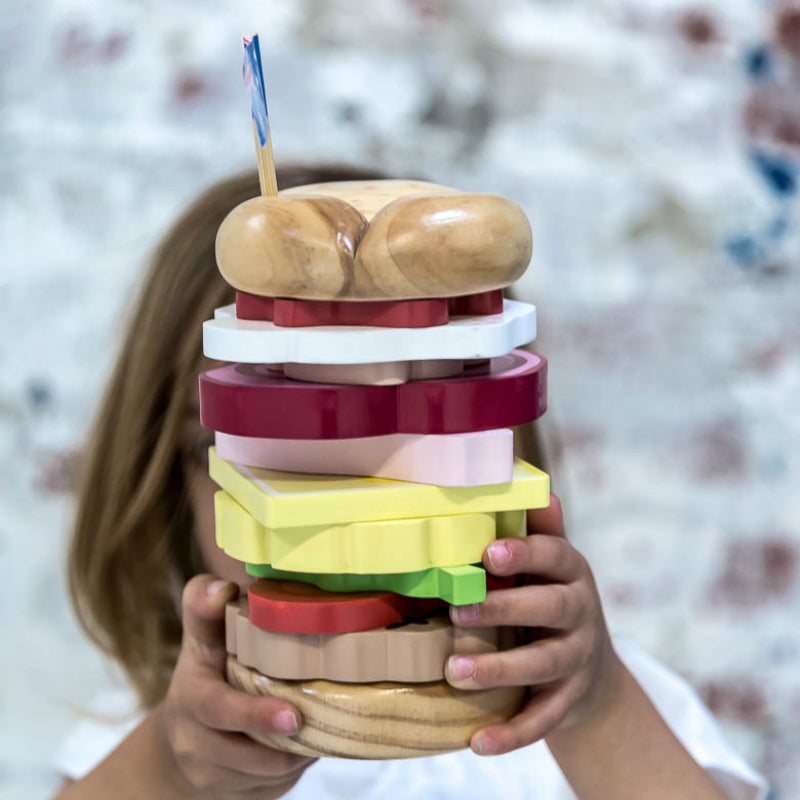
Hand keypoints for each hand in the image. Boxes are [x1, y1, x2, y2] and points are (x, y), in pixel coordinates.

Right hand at [158, 574, 315, 797]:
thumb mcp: (200, 641)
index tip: (292, 715)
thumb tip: (221, 587)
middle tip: (318, 725)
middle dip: (287, 745)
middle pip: (250, 754)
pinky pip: (274, 789)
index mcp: (191, 699)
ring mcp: (215, 779)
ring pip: (268, 776)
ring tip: (319, 725)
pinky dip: (295, 769)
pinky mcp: (238, 799)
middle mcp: (196, 745)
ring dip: (298, 754)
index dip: (255, 714)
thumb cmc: (203, 675)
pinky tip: (305, 744)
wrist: (179, 744)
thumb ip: (205, 608)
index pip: (218, 710)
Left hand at [445, 494, 623, 755]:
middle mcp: (580, 613)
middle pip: (548, 609)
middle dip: (504, 610)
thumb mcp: (552, 564)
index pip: (554, 556)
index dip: (525, 553)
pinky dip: (512, 734)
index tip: (490, 553)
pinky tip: (477, 743)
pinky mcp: (570, 702)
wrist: (593, 667)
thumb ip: (541, 531)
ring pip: (542, 665)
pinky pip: (543, 720)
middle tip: (458, 613)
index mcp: (572, 572)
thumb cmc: (552, 598)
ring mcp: (577, 660)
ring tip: (455, 673)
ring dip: (499, 669)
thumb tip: (537, 486)